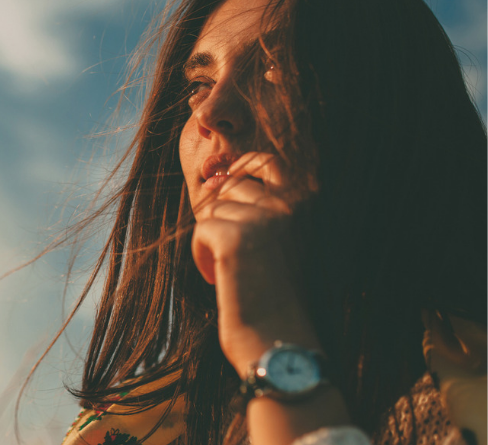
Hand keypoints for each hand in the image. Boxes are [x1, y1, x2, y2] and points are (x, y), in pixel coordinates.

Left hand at [191, 152, 319, 376]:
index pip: (267, 161)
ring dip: (211, 239)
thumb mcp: (280, 242)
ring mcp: (262, 219)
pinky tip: (218, 278)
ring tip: (227, 270)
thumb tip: (214, 179)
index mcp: (303, 205)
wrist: (281, 343)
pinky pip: (201, 230)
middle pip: (231, 187)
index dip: (241, 167)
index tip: (225, 187)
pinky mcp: (235, 238)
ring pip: (213, 210)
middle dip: (220, 213)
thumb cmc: (278, 296)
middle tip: (227, 248)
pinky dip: (201, 255)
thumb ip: (258, 209)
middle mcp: (288, 205)